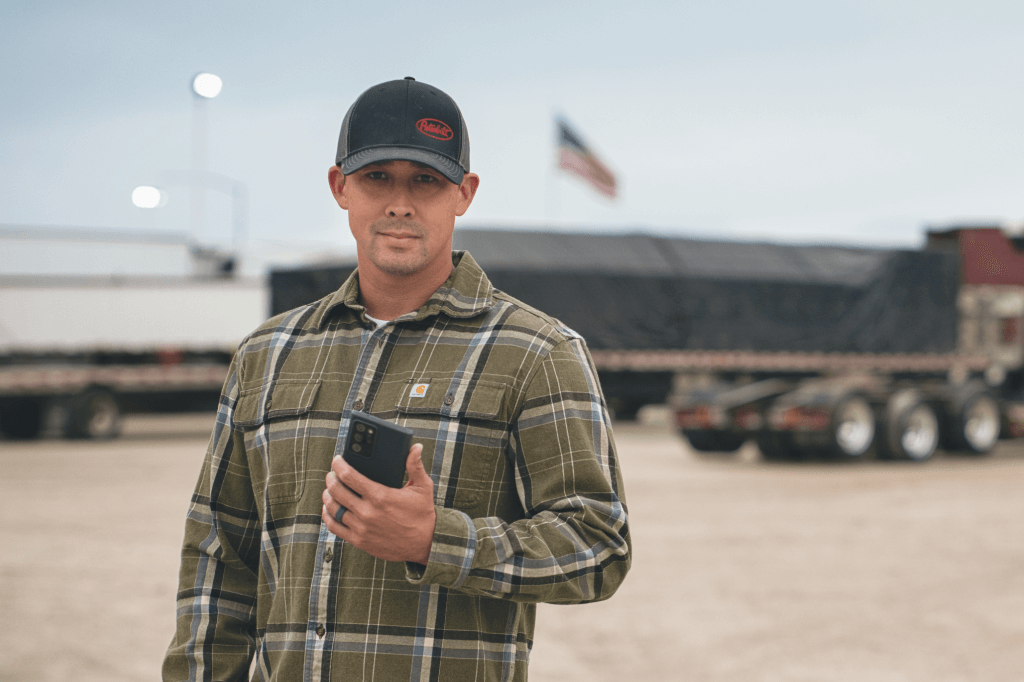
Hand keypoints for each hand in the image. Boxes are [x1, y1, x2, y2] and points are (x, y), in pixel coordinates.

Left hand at [321, 443, 435, 564]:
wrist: (424, 545)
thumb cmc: (423, 515)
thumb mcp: (423, 488)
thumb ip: (415, 466)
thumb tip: (416, 447)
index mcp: (380, 496)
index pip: (349, 476)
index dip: (338, 465)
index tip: (337, 460)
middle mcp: (367, 512)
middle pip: (336, 490)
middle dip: (331, 478)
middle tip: (332, 473)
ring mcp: (361, 527)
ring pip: (333, 508)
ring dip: (328, 495)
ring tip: (330, 489)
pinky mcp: (359, 540)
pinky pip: (334, 527)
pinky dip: (328, 516)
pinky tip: (329, 509)